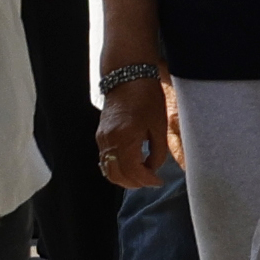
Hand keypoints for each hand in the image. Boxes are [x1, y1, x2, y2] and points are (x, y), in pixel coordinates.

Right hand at [96, 72, 181, 189]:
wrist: (127, 76)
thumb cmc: (146, 96)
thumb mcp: (159, 125)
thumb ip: (158, 151)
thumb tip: (154, 168)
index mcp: (125, 138)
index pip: (133, 172)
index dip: (147, 181)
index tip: (158, 181)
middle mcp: (109, 141)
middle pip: (117, 176)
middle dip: (135, 183)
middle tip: (151, 181)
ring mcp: (102, 139)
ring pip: (109, 170)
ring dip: (125, 178)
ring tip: (142, 175)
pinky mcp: (100, 135)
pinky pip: (106, 160)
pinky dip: (117, 167)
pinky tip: (132, 164)